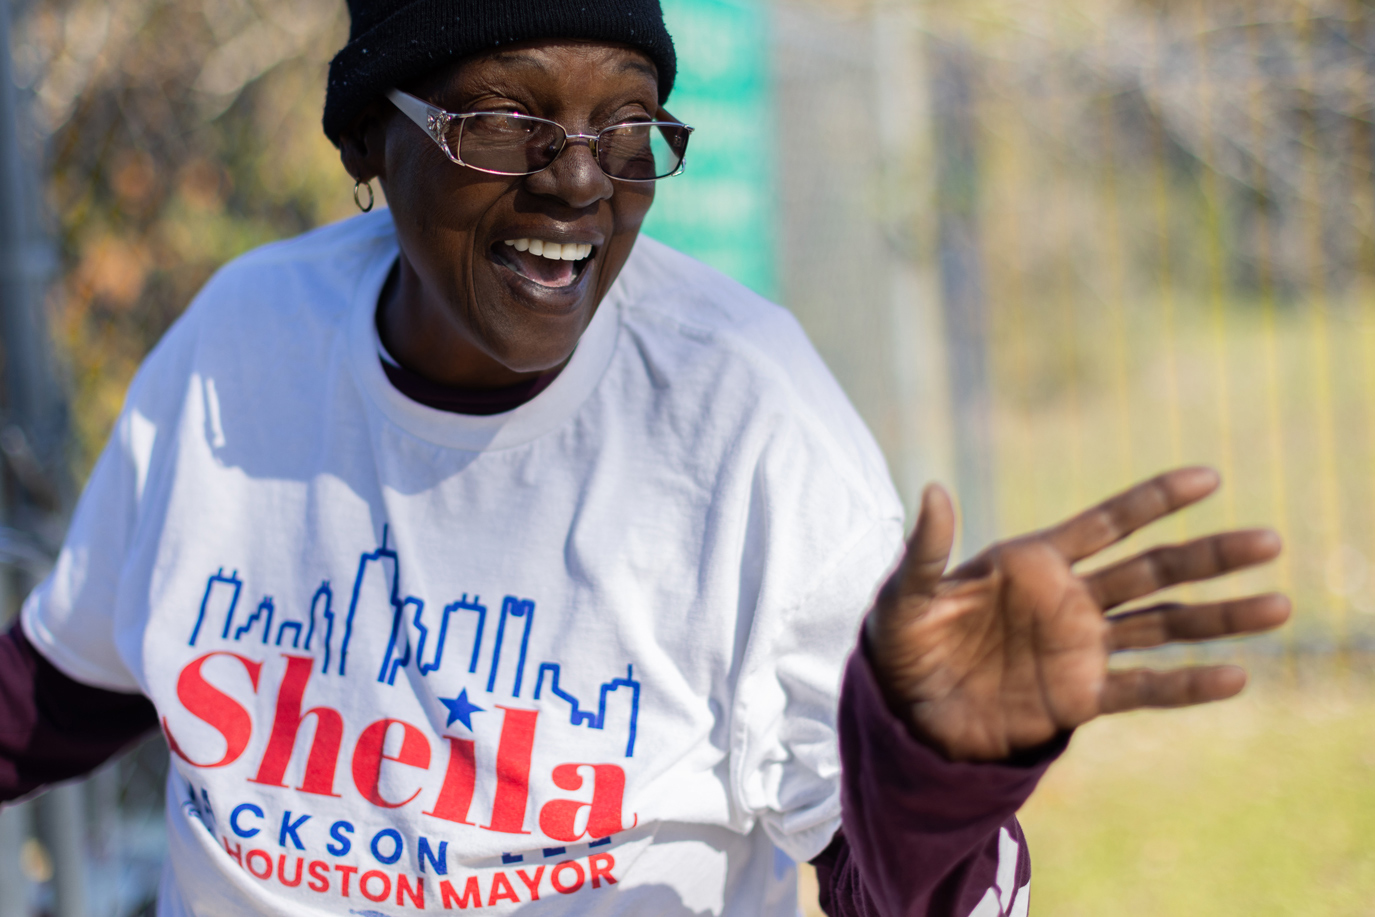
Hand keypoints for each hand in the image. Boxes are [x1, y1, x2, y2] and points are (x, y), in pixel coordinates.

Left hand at [866, 467, 1289, 761]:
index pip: (1107, 523)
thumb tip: (934, 489)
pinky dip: (1186, 684)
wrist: (905, 714)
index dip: (1155, 500)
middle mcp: (1069, 601)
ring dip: (1219, 617)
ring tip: (1278, 606)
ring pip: (1164, 626)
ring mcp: (1080, 648)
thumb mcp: (907, 595)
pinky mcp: (1079, 697)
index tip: (1209, 477)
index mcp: (1034, 563)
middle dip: (1210, 555)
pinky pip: (1143, 688)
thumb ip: (927, 549)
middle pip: (1154, 571)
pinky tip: (1234, 676)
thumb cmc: (903, 643)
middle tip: (1270, 541)